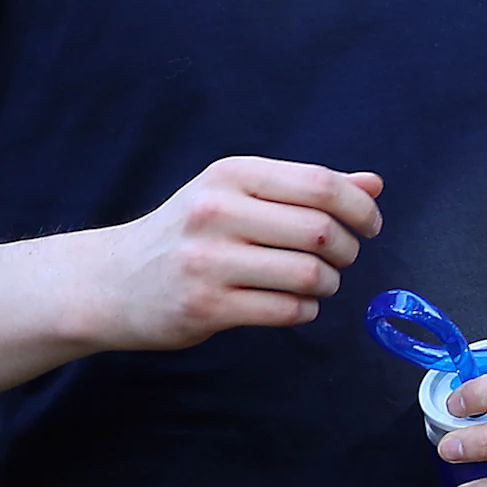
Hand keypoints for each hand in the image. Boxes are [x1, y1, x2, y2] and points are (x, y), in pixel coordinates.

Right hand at [71, 158, 382, 349]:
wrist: (113, 281)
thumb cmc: (190, 234)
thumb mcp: (238, 195)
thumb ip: (305, 189)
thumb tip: (374, 184)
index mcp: (231, 175)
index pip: (320, 184)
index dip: (360, 207)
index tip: (370, 225)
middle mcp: (217, 212)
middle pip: (320, 230)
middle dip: (347, 250)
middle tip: (340, 259)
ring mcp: (208, 261)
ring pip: (308, 273)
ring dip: (328, 284)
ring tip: (317, 284)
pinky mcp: (205, 306)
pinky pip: (286, 310)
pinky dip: (305, 310)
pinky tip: (294, 304)